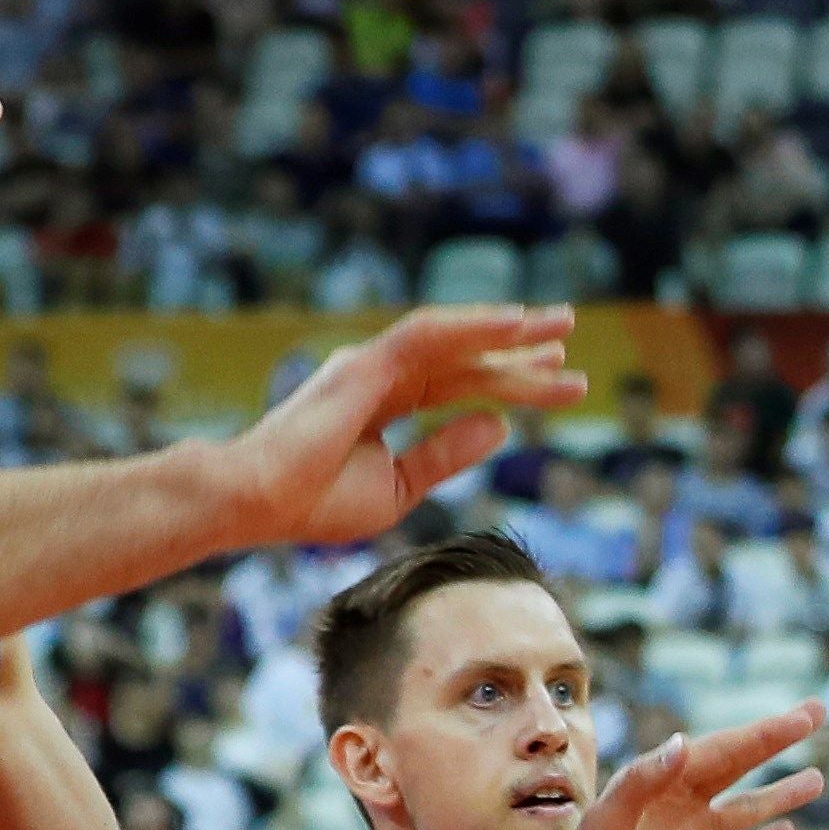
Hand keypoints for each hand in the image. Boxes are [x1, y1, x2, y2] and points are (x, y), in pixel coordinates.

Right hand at [219, 306, 588, 547]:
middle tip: (571, 338)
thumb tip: (500, 426)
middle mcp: (380, 374)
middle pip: (465, 359)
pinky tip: (516, 326)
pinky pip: (431, 334)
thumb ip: (446, 454)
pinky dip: (475, 327)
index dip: (510, 382)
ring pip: (454, 341)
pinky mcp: (367, 364)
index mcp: (384, 401)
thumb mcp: (398, 486)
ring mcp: (372, 364)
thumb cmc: (313, 503)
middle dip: (521, 352)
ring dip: (508, 331)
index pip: (460, 385)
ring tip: (559, 326)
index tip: (561, 380)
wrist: (257, 502)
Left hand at [530, 707, 827, 829]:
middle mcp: (679, 805)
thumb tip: (684, 742)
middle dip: (777, 741)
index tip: (806, 717)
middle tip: (818, 712)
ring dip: (780, 794)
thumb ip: (641, 782)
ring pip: (746, 809)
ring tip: (817, 778)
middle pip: (740, 765)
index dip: (767, 733)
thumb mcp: (605, 827)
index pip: (725, 750)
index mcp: (662, 786)